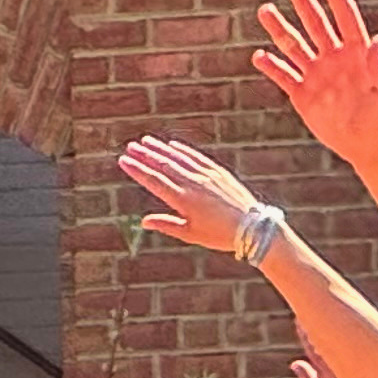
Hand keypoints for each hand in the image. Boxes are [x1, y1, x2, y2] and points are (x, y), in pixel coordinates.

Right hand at [121, 135, 273, 259]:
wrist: (253, 227)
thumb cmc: (219, 235)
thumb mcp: (190, 234)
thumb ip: (167, 224)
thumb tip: (144, 221)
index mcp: (183, 201)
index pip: (154, 181)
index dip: (138, 170)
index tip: (124, 160)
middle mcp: (193, 184)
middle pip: (164, 166)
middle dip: (145, 155)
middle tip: (130, 146)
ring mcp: (206, 176)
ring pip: (179, 158)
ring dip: (161, 149)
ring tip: (145, 141)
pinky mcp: (219, 172)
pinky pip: (197, 158)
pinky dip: (183, 151)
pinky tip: (172, 145)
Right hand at [253, 0, 377, 171]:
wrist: (370, 145)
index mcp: (356, 52)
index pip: (345, 17)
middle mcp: (333, 58)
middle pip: (315, 23)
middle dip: (303, 1)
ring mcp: (316, 75)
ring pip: (294, 46)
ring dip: (280, 28)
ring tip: (265, 9)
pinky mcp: (303, 95)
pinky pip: (284, 77)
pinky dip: (272, 67)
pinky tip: (259, 56)